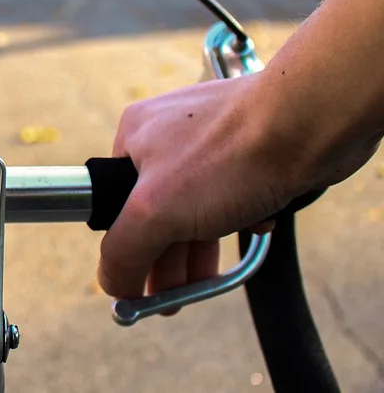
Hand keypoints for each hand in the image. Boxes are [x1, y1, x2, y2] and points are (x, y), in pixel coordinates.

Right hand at [99, 72, 376, 305]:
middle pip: (158, 210)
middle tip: (172, 298)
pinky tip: (255, 222)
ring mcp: (210, 137)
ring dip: (202, 246)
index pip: (115, 203)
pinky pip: (234, 192)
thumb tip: (110, 282)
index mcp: (134, 136)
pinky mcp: (249, 145)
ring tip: (205, 282)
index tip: (140, 287)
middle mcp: (168, 132)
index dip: (128, 248)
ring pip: (198, 205)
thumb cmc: (230, 154)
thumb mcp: (155, 211)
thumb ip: (123, 250)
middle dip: (166, 258)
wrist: (310, 121)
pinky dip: (242, 215)